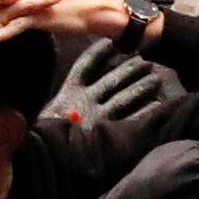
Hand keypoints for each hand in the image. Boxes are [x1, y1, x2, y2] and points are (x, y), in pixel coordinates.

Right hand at [38, 42, 168, 126]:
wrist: (45, 156)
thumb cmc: (42, 135)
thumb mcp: (45, 113)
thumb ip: (59, 101)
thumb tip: (70, 90)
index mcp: (67, 92)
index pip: (85, 65)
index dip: (98, 53)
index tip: (111, 43)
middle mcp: (84, 100)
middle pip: (111, 79)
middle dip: (129, 69)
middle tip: (145, 61)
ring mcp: (98, 116)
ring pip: (124, 97)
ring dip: (141, 87)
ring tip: (155, 80)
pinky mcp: (107, 132)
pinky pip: (131, 118)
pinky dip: (144, 111)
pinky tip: (156, 105)